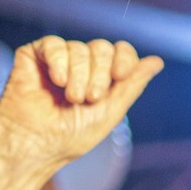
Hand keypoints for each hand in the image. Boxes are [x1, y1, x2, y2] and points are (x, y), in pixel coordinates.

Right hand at [0, 37, 161, 174]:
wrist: (33, 145)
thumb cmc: (70, 137)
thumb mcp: (111, 112)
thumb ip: (132, 85)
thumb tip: (157, 61)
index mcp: (102, 79)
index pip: (121, 52)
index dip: (124, 59)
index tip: (120, 76)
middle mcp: (81, 67)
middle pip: (102, 48)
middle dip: (100, 73)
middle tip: (89, 98)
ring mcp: (57, 60)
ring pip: (79, 48)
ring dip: (79, 74)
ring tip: (71, 98)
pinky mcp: (33, 56)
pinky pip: (53, 44)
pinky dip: (58, 61)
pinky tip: (57, 81)